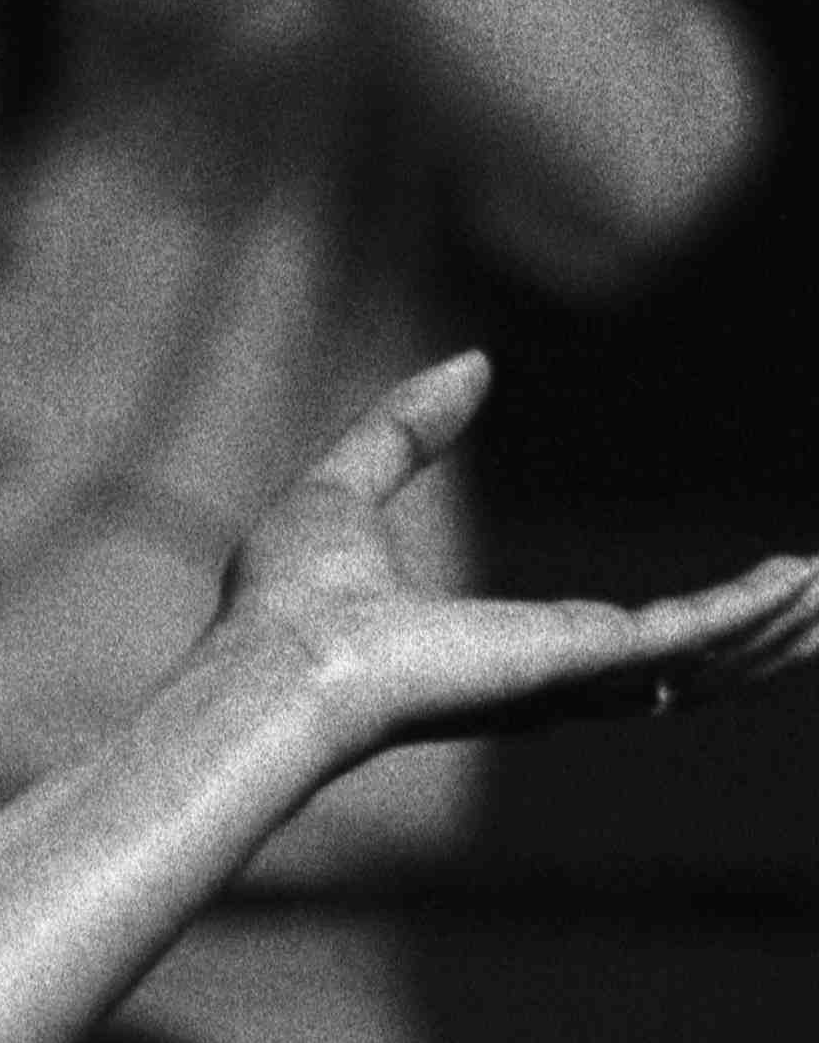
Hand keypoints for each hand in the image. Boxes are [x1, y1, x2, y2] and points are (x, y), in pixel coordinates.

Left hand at [224, 357, 818, 754]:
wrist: (276, 661)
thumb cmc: (285, 603)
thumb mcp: (346, 487)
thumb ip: (407, 429)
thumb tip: (471, 364)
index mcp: (497, 650)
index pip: (610, 644)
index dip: (680, 625)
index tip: (741, 592)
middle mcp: (546, 677)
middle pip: (684, 666)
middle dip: (757, 635)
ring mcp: (570, 675)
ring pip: (707, 660)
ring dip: (777, 626)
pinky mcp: (583, 656)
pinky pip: (694, 634)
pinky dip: (749, 609)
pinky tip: (803, 583)